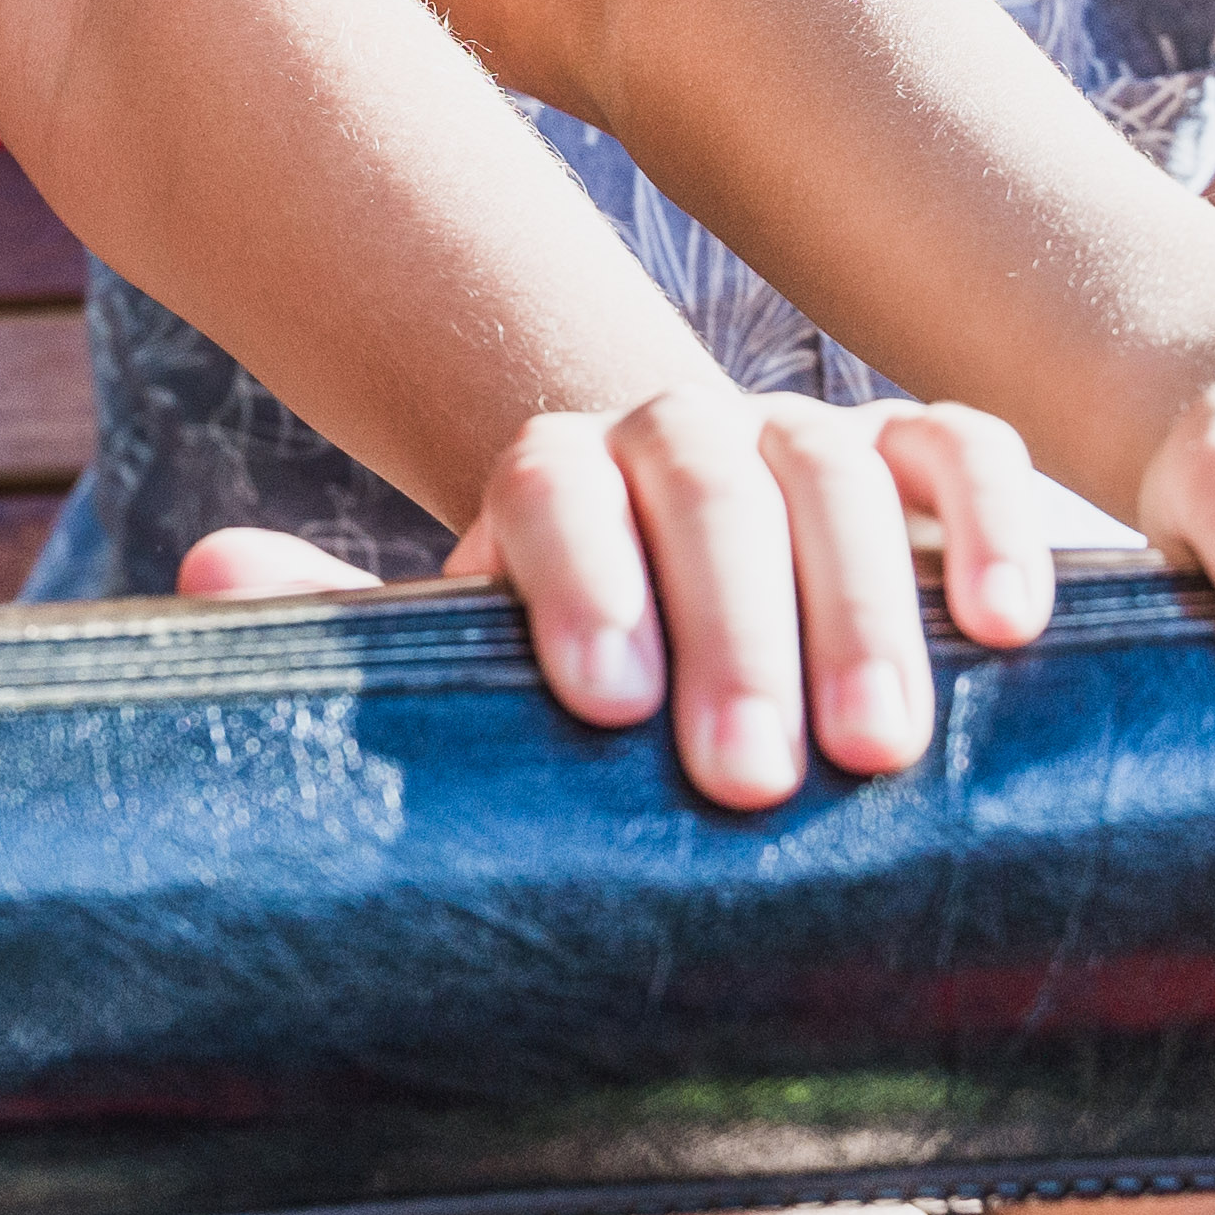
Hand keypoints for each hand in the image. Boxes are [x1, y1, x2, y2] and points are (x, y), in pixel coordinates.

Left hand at [180, 386, 1058, 805]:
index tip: (605, 706)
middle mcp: (681, 436)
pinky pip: (967, 451)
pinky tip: (1011, 629)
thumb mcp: (476, 685)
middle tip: (745, 779)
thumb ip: (356, 633)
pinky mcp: (932, 464)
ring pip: (839, 468)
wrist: (728, 695)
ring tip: (875, 752)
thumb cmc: (590, 713)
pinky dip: (993, 521)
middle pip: (702, 479)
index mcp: (559, 478)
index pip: (549, 480)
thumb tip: (203, 567)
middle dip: (729, 626)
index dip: (576, 576)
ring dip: (861, 603)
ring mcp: (811, 440)